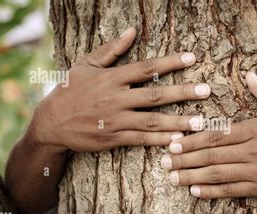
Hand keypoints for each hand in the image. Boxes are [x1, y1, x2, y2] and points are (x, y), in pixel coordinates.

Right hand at [27, 27, 210, 152]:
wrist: (51, 123)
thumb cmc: (70, 91)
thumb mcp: (86, 65)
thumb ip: (111, 49)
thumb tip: (132, 31)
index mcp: (111, 78)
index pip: (146, 68)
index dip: (170, 62)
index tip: (192, 58)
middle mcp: (116, 98)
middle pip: (155, 95)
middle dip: (182, 92)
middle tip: (206, 90)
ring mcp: (115, 120)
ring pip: (152, 121)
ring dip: (178, 121)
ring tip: (200, 122)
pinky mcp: (113, 138)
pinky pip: (141, 139)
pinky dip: (159, 140)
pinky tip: (178, 140)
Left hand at [161, 72, 256, 199]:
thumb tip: (250, 75)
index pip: (217, 135)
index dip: (193, 139)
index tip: (174, 140)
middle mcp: (253, 150)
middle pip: (212, 155)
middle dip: (185, 158)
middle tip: (164, 160)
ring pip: (217, 173)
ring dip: (192, 175)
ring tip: (172, 177)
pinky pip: (232, 190)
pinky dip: (212, 191)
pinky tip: (195, 191)